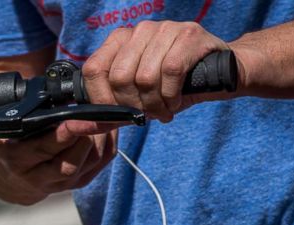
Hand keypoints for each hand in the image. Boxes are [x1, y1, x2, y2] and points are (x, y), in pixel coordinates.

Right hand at [0, 121, 117, 204]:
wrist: (13, 179)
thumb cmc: (10, 144)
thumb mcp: (5, 130)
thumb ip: (20, 118)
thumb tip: (50, 100)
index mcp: (18, 160)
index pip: (46, 147)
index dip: (67, 132)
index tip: (80, 116)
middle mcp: (39, 177)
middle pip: (72, 161)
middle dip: (89, 134)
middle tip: (97, 112)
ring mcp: (61, 184)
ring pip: (90, 162)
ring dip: (101, 137)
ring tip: (102, 117)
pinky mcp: (77, 184)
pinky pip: (101, 163)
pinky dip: (109, 143)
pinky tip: (108, 128)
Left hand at [82, 21, 230, 122]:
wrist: (219, 72)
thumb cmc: (173, 87)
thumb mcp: (136, 101)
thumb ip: (106, 114)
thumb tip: (73, 127)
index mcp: (120, 40)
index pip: (93, 70)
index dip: (101, 99)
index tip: (118, 114)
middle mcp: (139, 30)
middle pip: (119, 77)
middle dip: (134, 106)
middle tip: (148, 114)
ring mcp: (164, 28)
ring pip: (145, 77)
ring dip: (156, 104)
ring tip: (164, 109)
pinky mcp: (189, 34)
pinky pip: (170, 72)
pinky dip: (172, 95)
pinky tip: (176, 100)